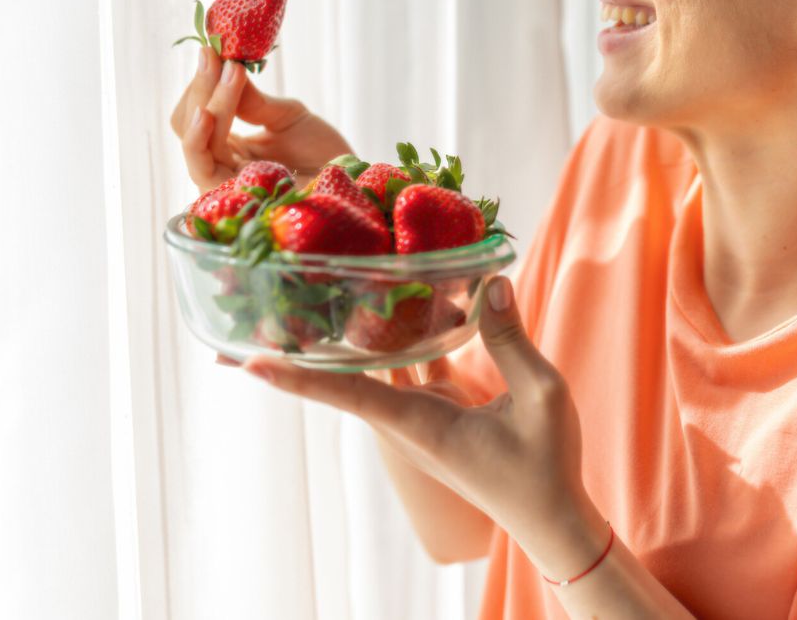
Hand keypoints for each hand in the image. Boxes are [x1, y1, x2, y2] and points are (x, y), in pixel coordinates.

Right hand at [169, 46, 353, 192]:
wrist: (351, 180)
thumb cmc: (322, 152)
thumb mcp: (287, 116)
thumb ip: (253, 100)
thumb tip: (223, 67)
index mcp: (229, 146)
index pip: (198, 113)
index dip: (203, 82)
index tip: (212, 50)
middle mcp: (220, 165)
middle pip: (188, 125)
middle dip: (202, 88)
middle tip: (215, 57)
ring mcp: (223, 183)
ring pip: (194, 142)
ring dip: (208, 103)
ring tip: (224, 73)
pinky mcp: (232, 198)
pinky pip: (203, 169)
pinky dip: (200, 138)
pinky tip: (207, 113)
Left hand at [235, 276, 604, 577]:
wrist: (551, 514)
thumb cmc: (546, 466)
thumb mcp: (541, 397)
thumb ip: (511, 340)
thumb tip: (489, 283)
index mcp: (422, 425)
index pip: (350, 394)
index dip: (300, 377)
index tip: (248, 363)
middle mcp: (409, 421)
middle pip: (342, 379)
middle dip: (295, 356)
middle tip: (245, 327)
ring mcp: (421, 416)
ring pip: (370, 370)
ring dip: (339, 342)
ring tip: (299, 307)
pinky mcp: (439, 410)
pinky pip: (404, 368)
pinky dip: (391, 339)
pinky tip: (391, 307)